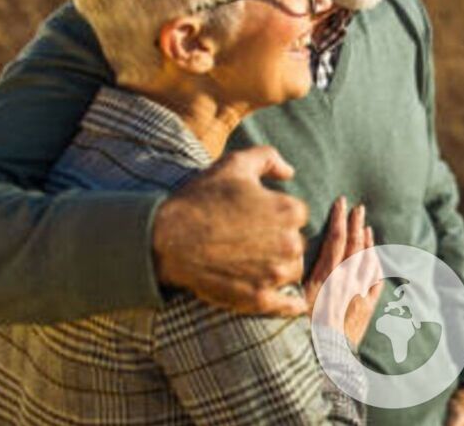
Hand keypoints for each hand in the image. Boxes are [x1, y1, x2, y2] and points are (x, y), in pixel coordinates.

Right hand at [152, 146, 311, 315]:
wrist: (167, 238)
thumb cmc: (200, 199)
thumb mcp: (233, 165)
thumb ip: (268, 158)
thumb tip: (289, 172)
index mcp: (289, 210)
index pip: (297, 215)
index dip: (275, 215)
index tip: (253, 218)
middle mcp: (289, 243)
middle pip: (296, 244)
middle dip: (278, 242)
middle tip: (248, 240)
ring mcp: (275, 274)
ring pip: (291, 271)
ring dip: (279, 268)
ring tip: (250, 262)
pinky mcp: (260, 298)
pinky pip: (290, 305)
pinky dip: (290, 303)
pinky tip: (286, 300)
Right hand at [304, 196, 383, 346]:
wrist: (326, 359)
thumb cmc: (300, 331)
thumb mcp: (291, 300)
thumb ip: (296, 275)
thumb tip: (292, 254)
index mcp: (325, 276)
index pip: (335, 239)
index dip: (339, 219)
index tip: (341, 202)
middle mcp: (345, 282)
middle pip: (354, 245)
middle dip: (356, 224)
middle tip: (358, 207)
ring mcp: (359, 294)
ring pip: (367, 261)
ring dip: (367, 242)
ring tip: (367, 227)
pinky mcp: (367, 308)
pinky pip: (375, 281)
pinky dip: (376, 266)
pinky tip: (375, 258)